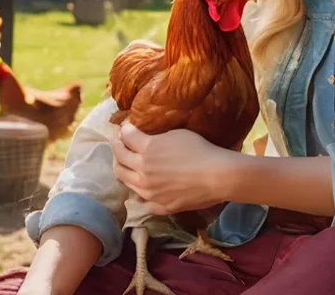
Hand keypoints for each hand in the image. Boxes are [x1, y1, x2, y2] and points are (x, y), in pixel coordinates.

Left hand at [109, 123, 242, 214]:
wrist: (218, 176)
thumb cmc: (200, 150)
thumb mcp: (176, 135)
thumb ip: (154, 138)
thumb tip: (141, 138)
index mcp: (146, 150)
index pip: (124, 137)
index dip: (122, 130)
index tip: (123, 128)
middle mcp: (142, 171)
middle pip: (118, 159)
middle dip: (116, 148)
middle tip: (119, 142)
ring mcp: (149, 192)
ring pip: (125, 181)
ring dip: (122, 169)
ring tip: (126, 163)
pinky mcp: (159, 205)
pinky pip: (142, 202)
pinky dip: (138, 194)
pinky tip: (142, 188)